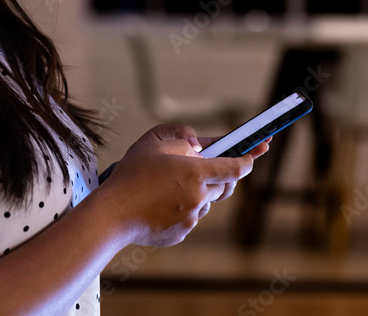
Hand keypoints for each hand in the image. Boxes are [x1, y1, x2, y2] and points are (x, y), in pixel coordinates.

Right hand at [99, 124, 263, 247]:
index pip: (235, 168)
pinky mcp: (181, 232)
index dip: (248, 160)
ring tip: (167, 185)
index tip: (254, 155)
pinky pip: (190, 217)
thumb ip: (181, 136)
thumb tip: (198, 143)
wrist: (113, 213)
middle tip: (200, 168)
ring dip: (197, 192)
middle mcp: (199, 197)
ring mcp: (192, 217)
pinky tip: (160, 202)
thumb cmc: (131, 175)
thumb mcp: (153, 142)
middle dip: (218, 175)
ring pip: (205, 202)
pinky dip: (181, 208)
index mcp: (196, 173)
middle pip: (224, 186)